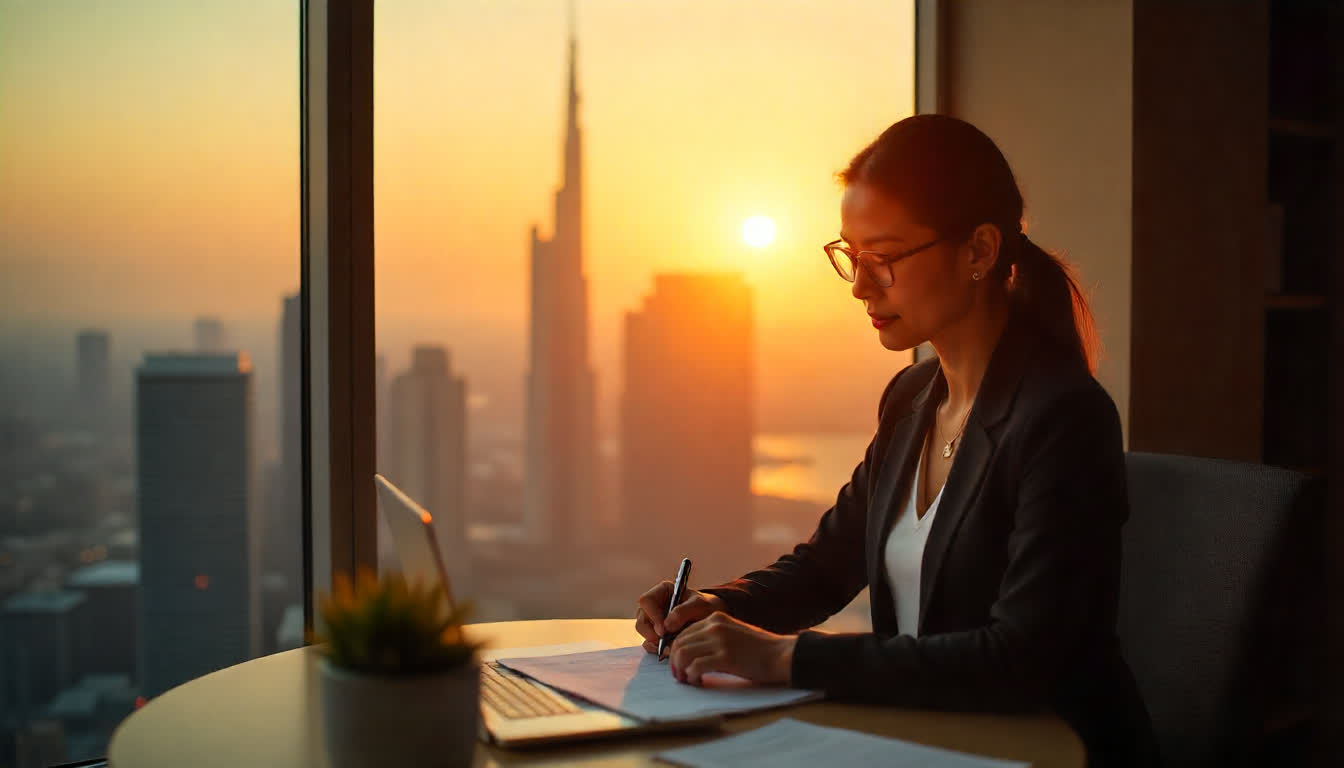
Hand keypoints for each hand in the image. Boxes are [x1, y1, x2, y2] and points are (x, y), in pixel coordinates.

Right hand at [634, 580, 726, 653]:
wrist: (711, 622)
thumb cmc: (706, 608)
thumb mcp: (700, 605)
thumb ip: (683, 612)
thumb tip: (666, 626)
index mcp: (663, 591)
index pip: (646, 601)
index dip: (653, 616)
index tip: (664, 630)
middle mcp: (654, 605)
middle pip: (641, 619)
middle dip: (651, 633)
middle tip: (666, 642)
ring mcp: (653, 621)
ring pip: (643, 633)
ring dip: (655, 642)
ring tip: (671, 646)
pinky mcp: (655, 635)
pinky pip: (648, 644)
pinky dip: (657, 649)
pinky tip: (670, 650)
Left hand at [667, 611, 795, 685]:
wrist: (781, 655)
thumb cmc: (759, 650)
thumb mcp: (732, 634)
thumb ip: (712, 638)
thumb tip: (689, 655)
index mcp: (716, 618)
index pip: (684, 633)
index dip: (676, 651)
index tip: (679, 666)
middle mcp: (715, 626)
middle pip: (679, 643)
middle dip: (675, 662)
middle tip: (680, 677)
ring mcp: (719, 641)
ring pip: (683, 654)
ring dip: (681, 670)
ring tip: (688, 680)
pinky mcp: (725, 657)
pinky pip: (695, 667)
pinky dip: (692, 677)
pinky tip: (698, 681)